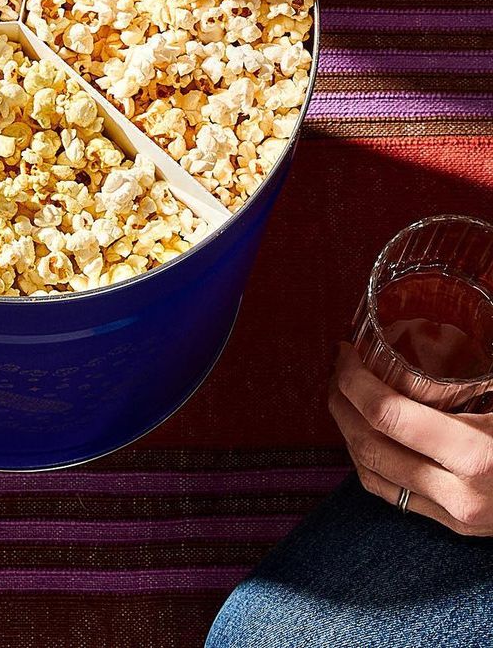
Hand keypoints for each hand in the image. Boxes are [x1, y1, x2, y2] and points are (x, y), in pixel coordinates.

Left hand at [329, 343, 492, 534]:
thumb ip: (482, 354)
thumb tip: (481, 290)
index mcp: (479, 453)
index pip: (388, 414)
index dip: (354, 377)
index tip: (346, 349)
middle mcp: (461, 493)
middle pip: (367, 444)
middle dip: (340, 400)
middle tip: (338, 366)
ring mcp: (456, 516)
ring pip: (371, 473)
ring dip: (346, 430)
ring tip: (343, 394)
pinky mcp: (456, 526)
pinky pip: (391, 494)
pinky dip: (367, 459)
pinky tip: (366, 431)